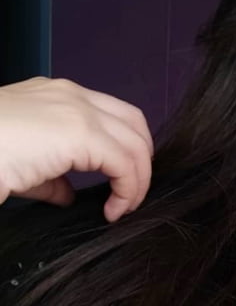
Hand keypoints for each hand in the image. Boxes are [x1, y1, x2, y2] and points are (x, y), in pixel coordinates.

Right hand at [0, 77, 153, 221]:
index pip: (111, 115)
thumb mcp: (24, 165)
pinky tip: (114, 211)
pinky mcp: (81, 133)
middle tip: (131, 194)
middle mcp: (71, 95)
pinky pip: (125, 163)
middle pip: (134, 123)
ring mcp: (78, 109)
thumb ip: (52, 177)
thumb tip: (67, 194)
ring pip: (135, 143)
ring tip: (124, 207)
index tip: (118, 183)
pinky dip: (129, 190)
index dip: (125, 149)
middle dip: (141, 162)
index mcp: (57, 96)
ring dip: (137, 180)